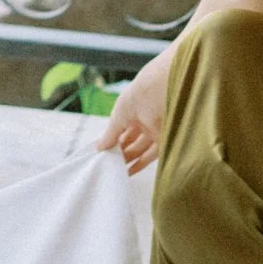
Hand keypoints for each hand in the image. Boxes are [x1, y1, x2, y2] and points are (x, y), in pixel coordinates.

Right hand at [97, 56, 166, 172]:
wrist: (159, 92)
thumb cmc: (137, 97)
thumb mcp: (118, 115)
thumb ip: (110, 134)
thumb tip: (98, 147)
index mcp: (131, 110)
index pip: (120, 128)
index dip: (111, 139)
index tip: (102, 152)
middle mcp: (143, 120)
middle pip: (130, 140)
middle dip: (119, 152)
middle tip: (107, 164)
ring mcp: (154, 131)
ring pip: (139, 149)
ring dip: (127, 159)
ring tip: (114, 170)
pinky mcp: (164, 140)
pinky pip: (151, 155)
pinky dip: (140, 164)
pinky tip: (128, 172)